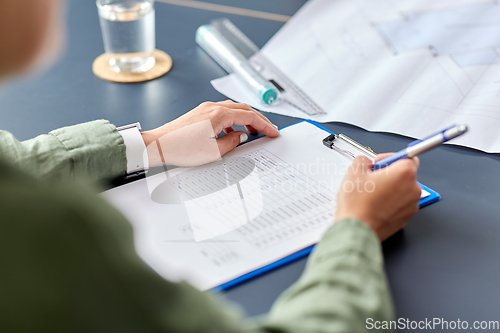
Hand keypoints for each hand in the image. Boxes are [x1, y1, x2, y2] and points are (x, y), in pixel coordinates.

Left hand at [141, 101, 279, 166]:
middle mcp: (213, 107)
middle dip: (258, 119)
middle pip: (243, 108)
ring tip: (252, 131)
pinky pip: (221, 112)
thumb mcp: (214, 152)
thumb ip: (232, 143)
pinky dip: (232, 119)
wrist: (158, 145)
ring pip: (232, 108)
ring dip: (245, 118)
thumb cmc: (181, 149)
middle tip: (268, 130)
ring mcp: (204, 108)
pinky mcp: (198, 113)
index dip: (265, 125)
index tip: (274, 132)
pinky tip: (231, 131)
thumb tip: (240, 136)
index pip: (250, 116)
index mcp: (219, 115)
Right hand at [335, 154, 421, 240]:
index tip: (380, 162)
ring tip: (370, 194)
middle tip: (371, 178)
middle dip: (389, 174)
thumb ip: (363, 160)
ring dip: (389, 188)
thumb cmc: (357, 204)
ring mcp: (411, 206)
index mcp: (404, 173)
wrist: (357, 230)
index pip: (408, 156)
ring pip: (402, 190)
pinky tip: (374, 205)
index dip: (390, 157)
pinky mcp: (406, 218)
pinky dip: (390, 202)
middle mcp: (413, 189)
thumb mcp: (354, 171)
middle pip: (405, 174)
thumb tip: (366, 162)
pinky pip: (400, 204)